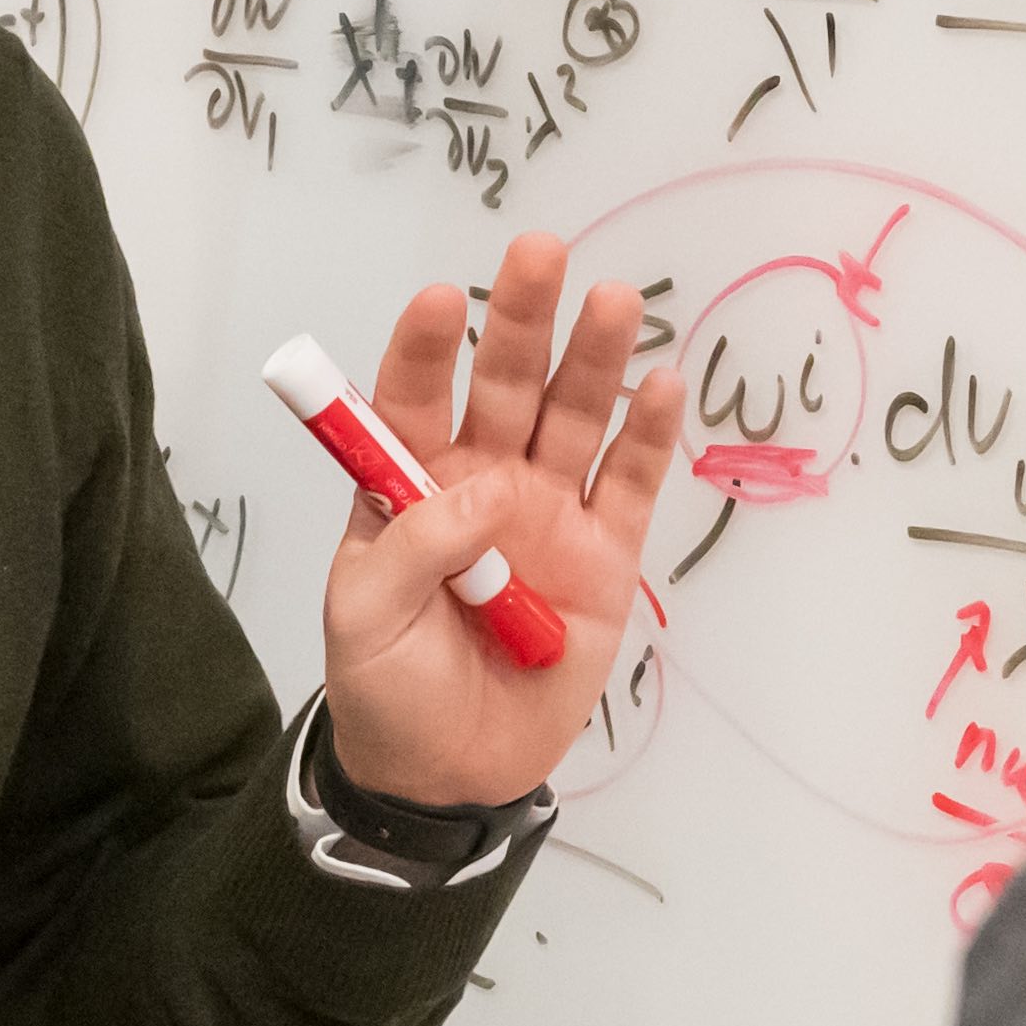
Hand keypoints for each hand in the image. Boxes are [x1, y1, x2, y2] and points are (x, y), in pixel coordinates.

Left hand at [313, 227, 692, 815]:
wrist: (447, 772)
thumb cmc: (387, 686)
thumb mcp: (363, 616)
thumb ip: (411, 547)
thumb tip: (487, 492)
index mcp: (411, 484)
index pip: (415, 397)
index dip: (428, 348)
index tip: (440, 301)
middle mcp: (484, 481)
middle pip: (506, 384)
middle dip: (521, 319)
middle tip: (540, 253)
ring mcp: (549, 513)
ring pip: (575, 419)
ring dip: (594, 359)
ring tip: (614, 301)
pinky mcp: (605, 557)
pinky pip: (630, 486)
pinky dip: (648, 437)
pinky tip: (662, 384)